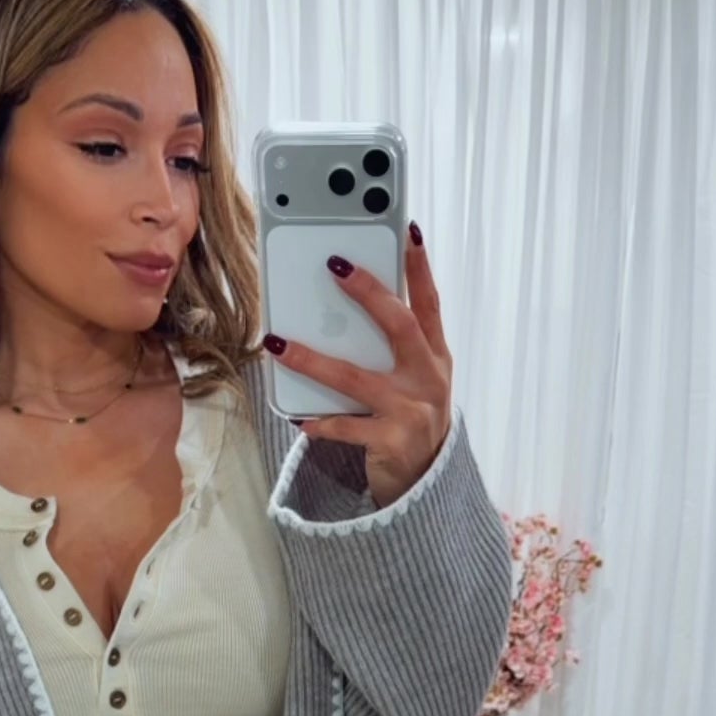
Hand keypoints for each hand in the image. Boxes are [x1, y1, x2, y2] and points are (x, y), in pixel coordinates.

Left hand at [264, 221, 452, 509]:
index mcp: (436, 357)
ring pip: (356, 379)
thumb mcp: (416, 380)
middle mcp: (428, 380)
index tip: (407, 231)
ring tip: (279, 345)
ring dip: (313, 361)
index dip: (420, 268)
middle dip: (369, 293)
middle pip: (400, 326)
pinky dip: (320, 422)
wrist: (425, 484)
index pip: (430, 304)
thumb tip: (345, 311)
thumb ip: (396, 348)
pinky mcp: (391, 442)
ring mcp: (411, 411)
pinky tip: (299, 417)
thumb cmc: (412, 420)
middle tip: (337, 267)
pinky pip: (346, 427)